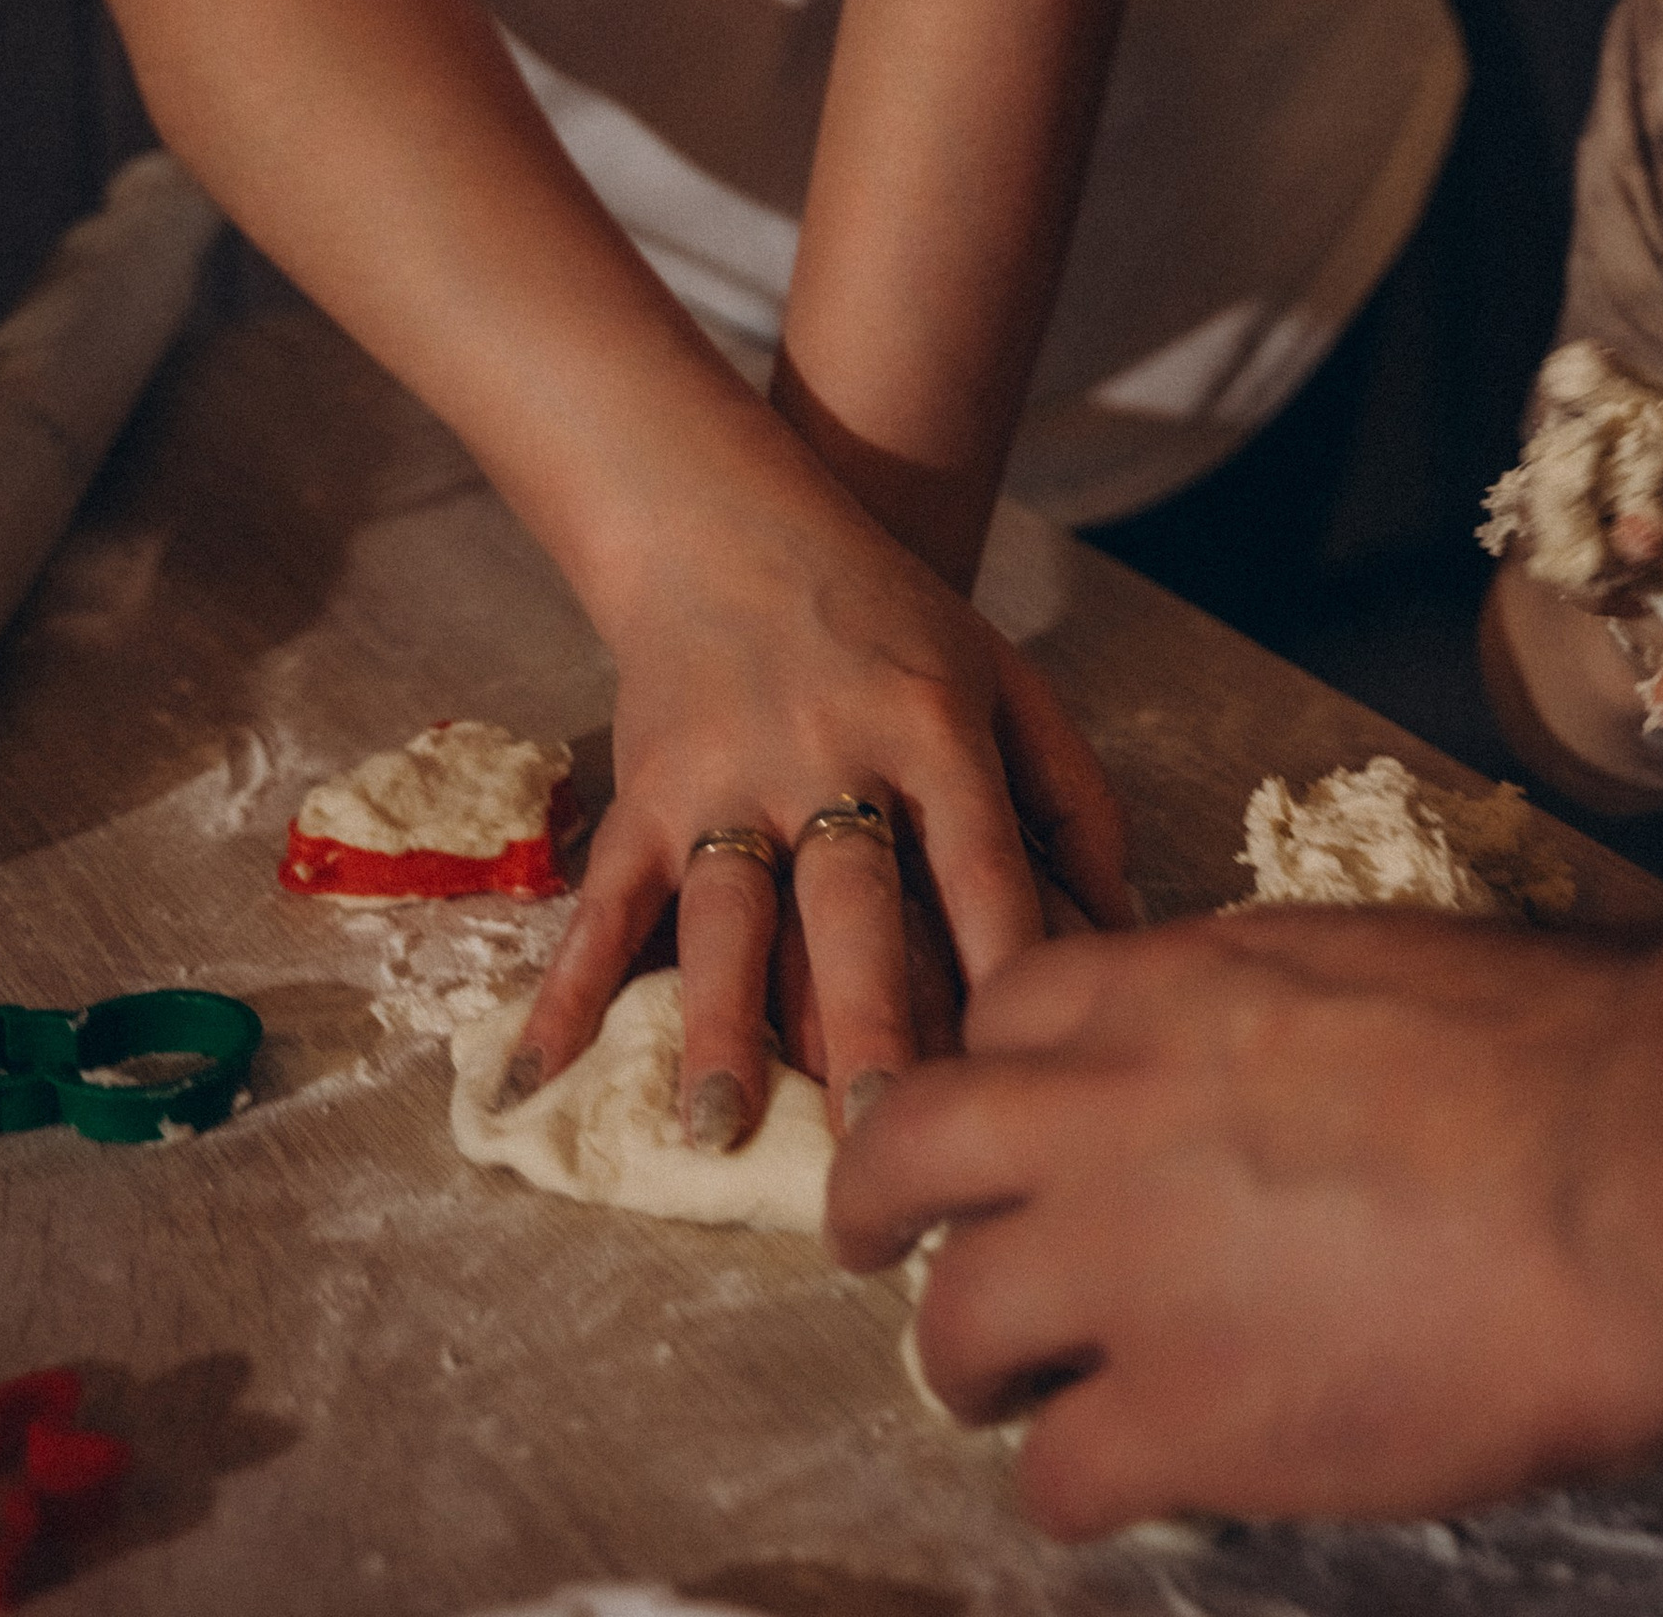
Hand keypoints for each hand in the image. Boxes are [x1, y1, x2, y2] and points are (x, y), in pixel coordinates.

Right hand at [500, 483, 1133, 1147]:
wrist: (732, 524)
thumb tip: (1127, 931)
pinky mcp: (644, 790)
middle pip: (853, 905)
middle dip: (867, 1024)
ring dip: (719, 1023)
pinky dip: (566, 990)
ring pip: (726, 914)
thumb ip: (1072, 797)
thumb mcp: (1003, 679)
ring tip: (717, 1132)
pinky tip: (535, 1078)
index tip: (1023, 1077)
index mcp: (933, 729)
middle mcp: (830, 755)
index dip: (1003, 965)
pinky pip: (604, 901)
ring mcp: (727, 776)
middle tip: (882, 1139)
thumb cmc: (891, 621)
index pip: (979, 863)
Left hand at [826, 909, 1662, 1535]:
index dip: (1001, 1075)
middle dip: (878, 1200)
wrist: (1642, 1165)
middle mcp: (1114, 1111)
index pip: (1007, 1010)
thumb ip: (1275, 1006)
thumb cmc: (1564, 1051)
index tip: (1015, 1120)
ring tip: (1000, 1392)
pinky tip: (1121, 1487)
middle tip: (877, 1242)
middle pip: (912, 1146)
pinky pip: (1056, 1475)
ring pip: (954, 1319)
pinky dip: (1071, 1486)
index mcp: (1176, 987)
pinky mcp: (1185, 1418)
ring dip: (968, 1361)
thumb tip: (1265, 1051)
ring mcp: (1131, 1268)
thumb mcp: (1378, 963)